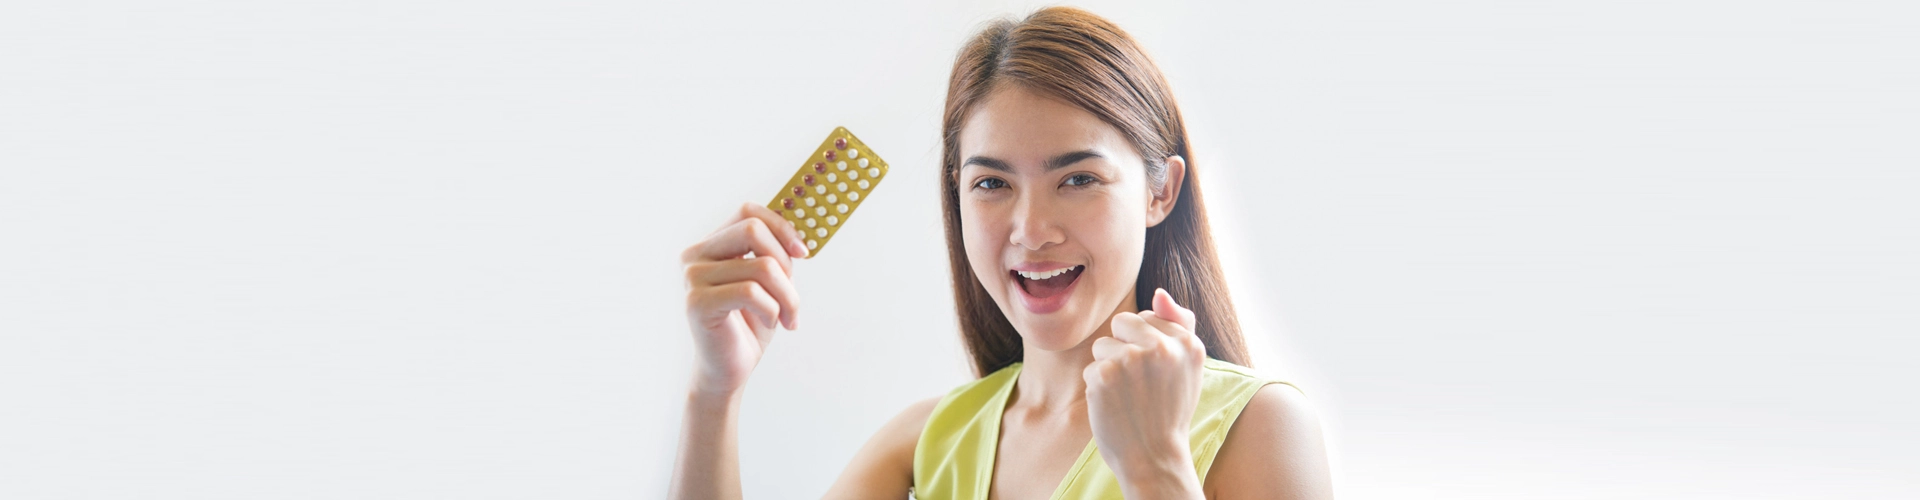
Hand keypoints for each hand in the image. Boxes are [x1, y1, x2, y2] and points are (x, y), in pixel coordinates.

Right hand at [680, 202, 809, 396]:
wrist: (730, 369)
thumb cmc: (749, 325)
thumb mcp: (768, 281)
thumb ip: (774, 253)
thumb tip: (797, 234)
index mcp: (710, 245)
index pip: (747, 212)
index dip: (781, 227)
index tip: (802, 253)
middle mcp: (694, 256)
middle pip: (753, 230)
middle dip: (785, 263)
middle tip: (792, 296)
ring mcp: (692, 278)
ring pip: (762, 266)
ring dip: (788, 296)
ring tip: (787, 317)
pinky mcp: (696, 303)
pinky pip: (751, 292)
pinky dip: (773, 309)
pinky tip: (772, 323)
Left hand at [1084, 288, 1206, 490]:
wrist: (1155, 457)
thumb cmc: (1168, 411)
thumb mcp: (1188, 367)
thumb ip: (1179, 324)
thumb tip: (1158, 292)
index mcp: (1188, 342)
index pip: (1148, 318)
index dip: (1145, 346)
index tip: (1157, 376)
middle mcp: (1163, 346)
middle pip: (1121, 322)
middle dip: (1123, 348)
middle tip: (1139, 384)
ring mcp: (1132, 359)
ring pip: (1102, 345)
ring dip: (1108, 369)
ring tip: (1127, 396)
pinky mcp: (1105, 374)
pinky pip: (1090, 368)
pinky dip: (1096, 388)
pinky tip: (1114, 407)